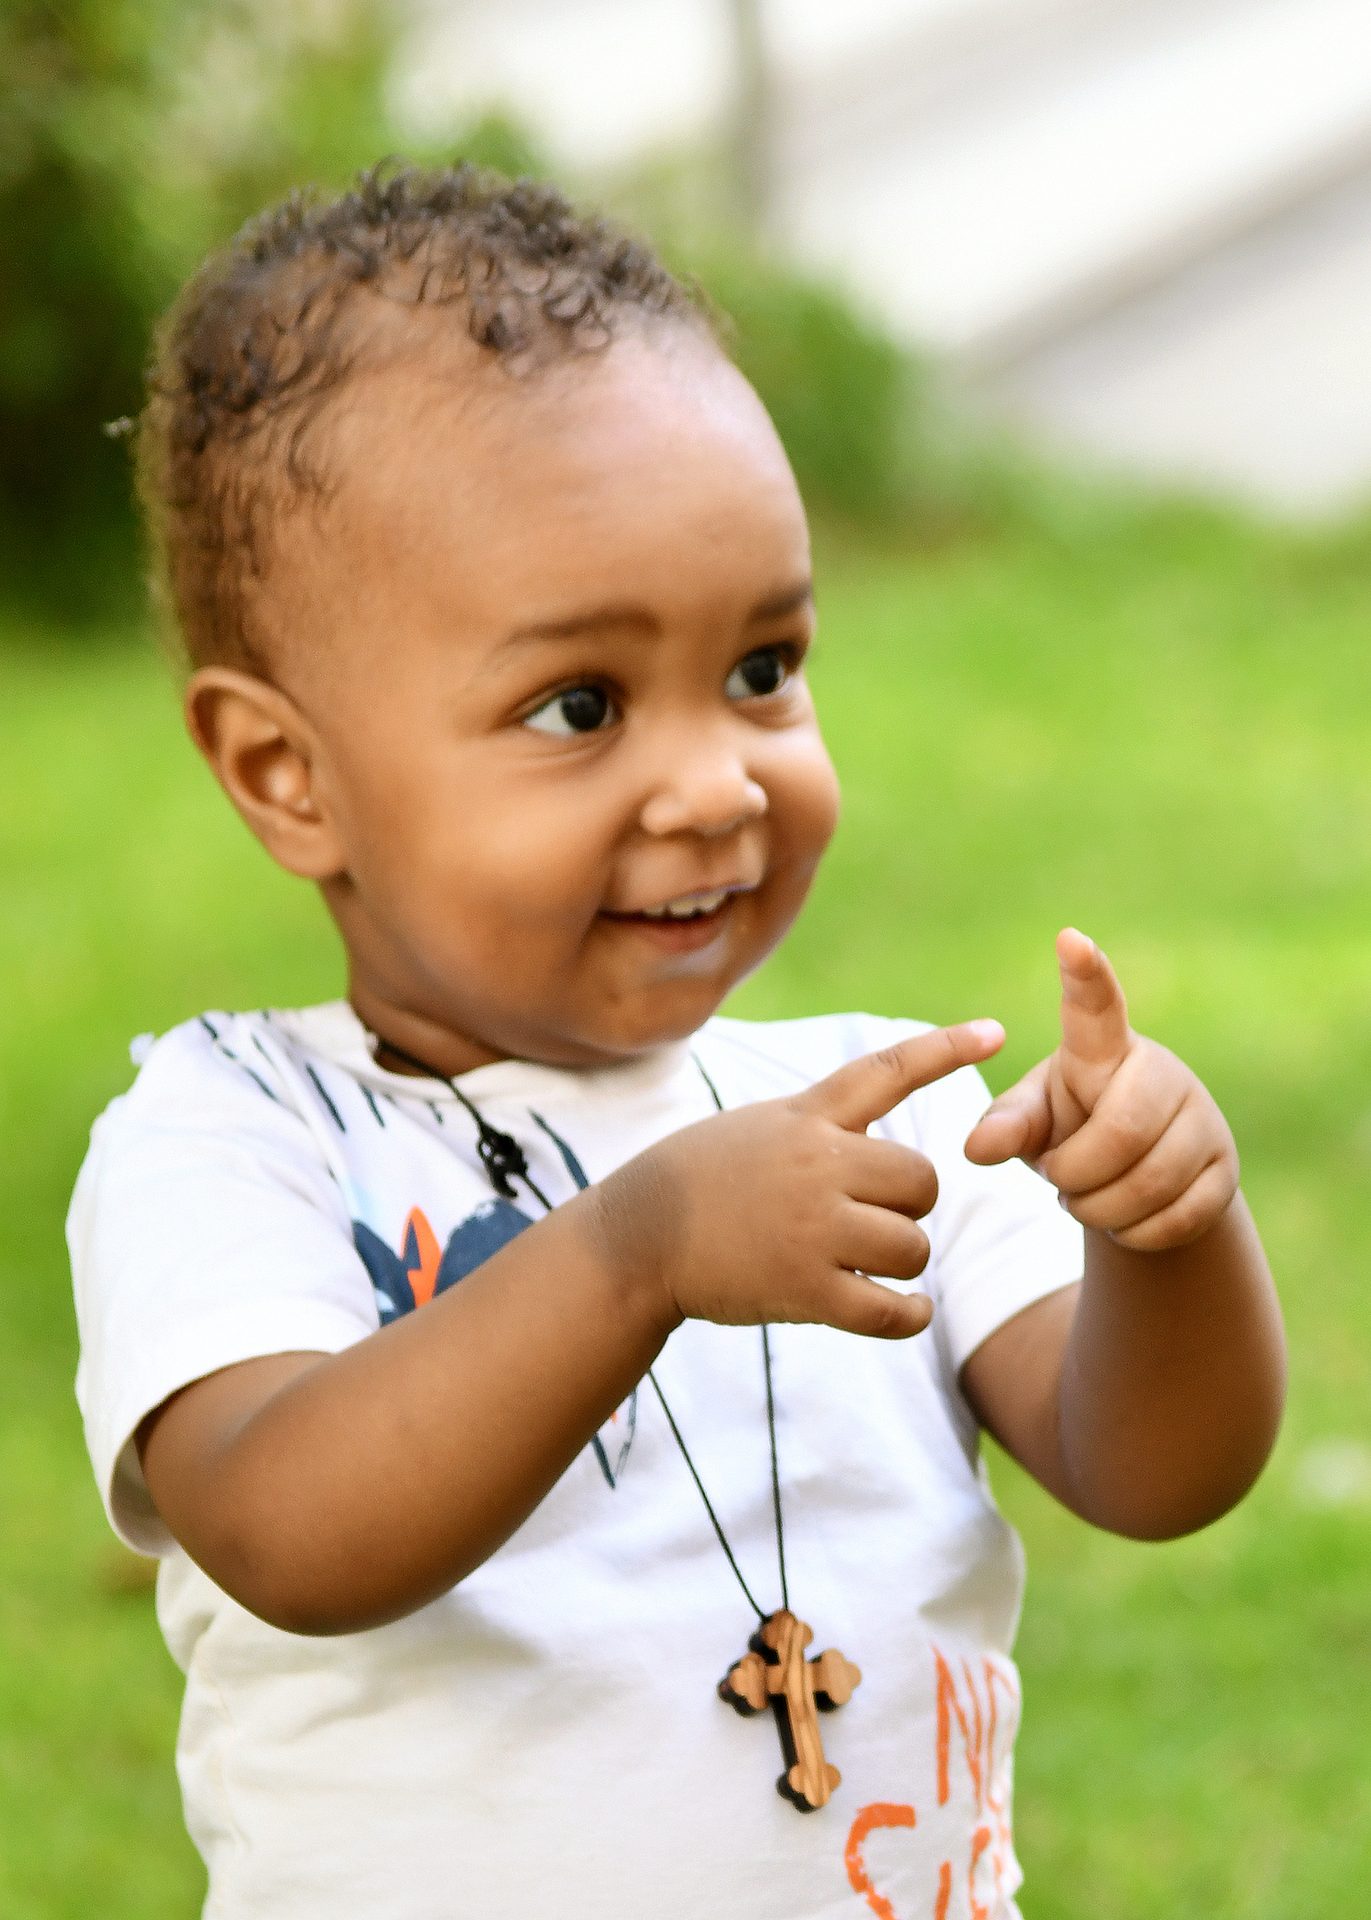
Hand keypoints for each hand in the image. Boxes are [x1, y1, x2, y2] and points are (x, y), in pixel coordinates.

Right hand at [591, 1020, 1005, 1339]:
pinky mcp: (806, 1288)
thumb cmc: (702, 1180)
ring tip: (861, 1261)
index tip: (997, 1032)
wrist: (638, 1237)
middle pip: (923, 1180)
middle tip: (876, 1217)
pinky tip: (905, 1310)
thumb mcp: (760, 1126)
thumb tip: (888, 1156)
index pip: (887, 1071)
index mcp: (807, 1117)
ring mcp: (813, 1228)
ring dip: (901, 1259)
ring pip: (913, 1246)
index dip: (945, 1049)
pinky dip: (908, 1313)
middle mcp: (817, 1164)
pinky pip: (892, 1308)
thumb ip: (823, 1127)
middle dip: (911, 1204)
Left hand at [963, 928, 1238, 1250]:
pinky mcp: (1226, 1170)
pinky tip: (1124, 1218)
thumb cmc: (1072, 1131)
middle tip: (1058, 1179)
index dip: (1085, 975)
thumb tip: (976, 1148)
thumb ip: (1006, 1127)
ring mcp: (1202, 1119)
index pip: (1096, 1006)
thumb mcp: (1032, 1123)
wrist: (1139, 1183)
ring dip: (1100, 1208)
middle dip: (1077, 1173)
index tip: (1069, 939)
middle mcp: (1161, 1072)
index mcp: (1104, 1049)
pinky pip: (1175, 1218)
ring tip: (1085, 1198)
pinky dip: (1134, 1233)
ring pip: (1149, 1183)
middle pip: (1122, 1131)